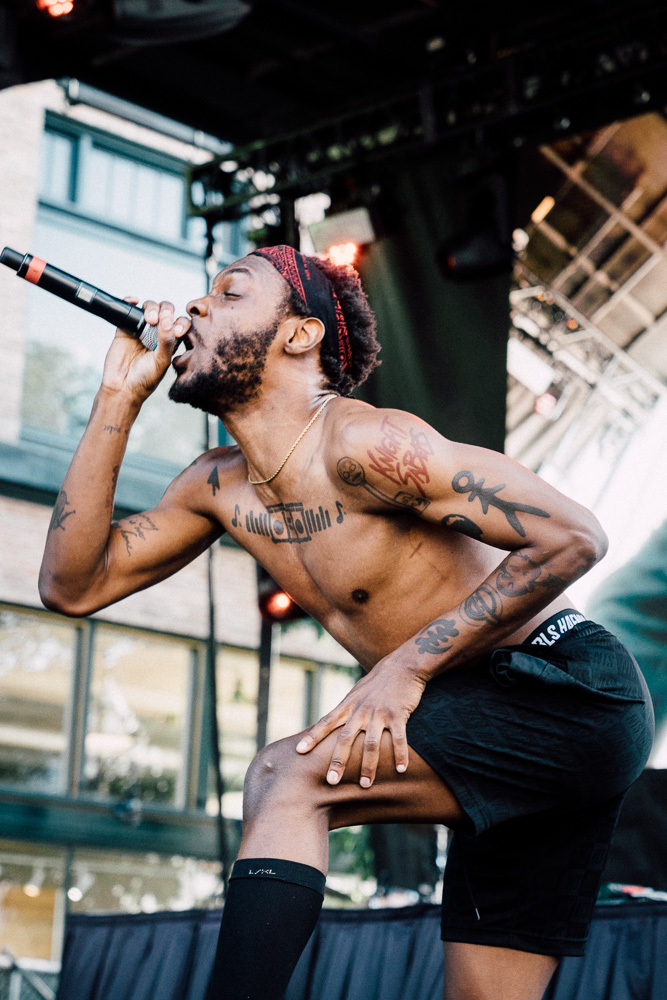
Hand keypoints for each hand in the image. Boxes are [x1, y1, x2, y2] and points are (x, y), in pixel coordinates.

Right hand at [101, 299, 190, 402]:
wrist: (122, 387)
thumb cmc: (145, 379)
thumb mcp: (161, 362)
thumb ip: (166, 341)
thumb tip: (168, 320)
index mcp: (171, 342)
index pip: (180, 324)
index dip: (181, 322)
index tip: (177, 330)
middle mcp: (157, 333)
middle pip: (166, 311)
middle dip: (166, 310)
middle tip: (160, 321)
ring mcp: (141, 329)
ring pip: (149, 308)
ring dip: (151, 307)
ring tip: (149, 319)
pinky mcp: (125, 327)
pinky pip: (129, 309)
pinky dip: (130, 301)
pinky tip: (134, 301)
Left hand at [296, 658, 426, 787]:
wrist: (402, 665)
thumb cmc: (377, 682)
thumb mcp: (356, 693)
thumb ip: (345, 710)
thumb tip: (332, 725)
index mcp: (348, 705)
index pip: (326, 722)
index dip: (312, 737)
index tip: (299, 751)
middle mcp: (361, 710)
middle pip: (346, 738)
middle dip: (338, 761)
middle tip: (331, 781)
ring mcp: (379, 713)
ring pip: (371, 744)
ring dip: (369, 766)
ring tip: (366, 785)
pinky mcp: (398, 714)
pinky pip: (399, 738)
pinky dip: (400, 755)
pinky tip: (401, 769)